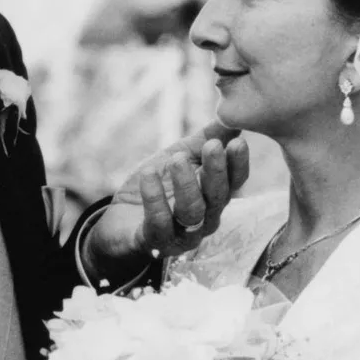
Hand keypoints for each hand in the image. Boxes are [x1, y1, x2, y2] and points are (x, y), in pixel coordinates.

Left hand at [82, 122, 247, 282]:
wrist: (121, 222)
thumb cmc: (157, 187)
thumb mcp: (179, 156)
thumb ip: (204, 140)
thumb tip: (232, 118)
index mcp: (214, 196)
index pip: (235, 182)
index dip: (238, 163)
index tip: (238, 141)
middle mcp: (205, 218)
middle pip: (218, 197)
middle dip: (216, 171)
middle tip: (212, 146)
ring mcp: (182, 234)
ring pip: (192, 212)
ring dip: (186, 184)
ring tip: (176, 159)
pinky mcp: (155, 241)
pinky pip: (159, 223)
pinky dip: (154, 198)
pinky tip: (149, 174)